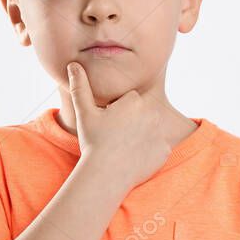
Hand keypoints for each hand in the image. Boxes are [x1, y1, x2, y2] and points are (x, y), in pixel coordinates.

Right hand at [66, 62, 172, 190]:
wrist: (106, 174)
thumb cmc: (93, 142)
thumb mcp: (85, 113)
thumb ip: (80, 87)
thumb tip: (73, 64)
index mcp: (135, 100)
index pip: (130, 99)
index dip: (119, 111)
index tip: (110, 123)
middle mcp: (153, 113)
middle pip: (143, 112)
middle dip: (133, 120)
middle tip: (117, 135)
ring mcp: (161, 132)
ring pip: (151, 128)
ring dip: (143, 133)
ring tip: (125, 146)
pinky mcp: (166, 150)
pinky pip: (158, 147)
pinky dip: (149, 151)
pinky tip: (135, 157)